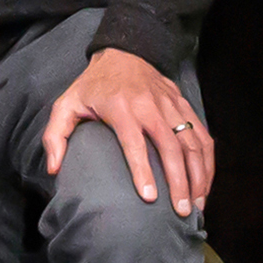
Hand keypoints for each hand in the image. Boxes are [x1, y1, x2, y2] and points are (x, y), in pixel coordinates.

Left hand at [42, 46, 213, 212]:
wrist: (123, 51)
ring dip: (198, 175)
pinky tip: (205, 183)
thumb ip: (56, 136)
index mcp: (121, 108)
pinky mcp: (184, 105)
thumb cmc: (92, 85)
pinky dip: (207, 161)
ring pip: (192, 143)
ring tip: (197, 205)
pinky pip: (202, 135)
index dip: (143, 171)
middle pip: (171, 147)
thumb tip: (55, 169)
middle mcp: (150, 106)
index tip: (150, 198)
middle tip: (182, 212)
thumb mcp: (66, 104)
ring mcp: (171, 105)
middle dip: (179, 181)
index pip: (135, 143)